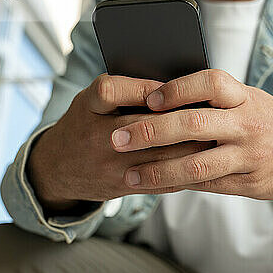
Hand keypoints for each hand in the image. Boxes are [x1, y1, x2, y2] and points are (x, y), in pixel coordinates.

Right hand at [27, 74, 214, 211]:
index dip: (143, 88)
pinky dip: (184, 171)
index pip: (112, 91)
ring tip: (215, 138)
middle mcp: (95, 135)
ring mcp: (107, 164)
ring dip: (191, 147)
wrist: (56, 167)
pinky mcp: (120, 185)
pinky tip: (202, 162)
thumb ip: (124, 92)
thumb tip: (176, 86)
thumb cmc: (86, 123)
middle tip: (211, 113)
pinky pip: (160, 180)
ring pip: (159, 155)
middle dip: (181, 120)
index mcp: (88, 106)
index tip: (170, 86)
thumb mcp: (92, 101)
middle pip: (144, 126)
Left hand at [111, 69, 272, 199]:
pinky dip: (178, 187)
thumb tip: (166, 103)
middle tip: (117, 138)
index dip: (176, 89)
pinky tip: (156, 187)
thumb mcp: (254, 101)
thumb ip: (219, 104)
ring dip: (156, 171)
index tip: (148, 98)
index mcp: (247, 98)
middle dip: (150, 132)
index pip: (208, 83)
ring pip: (196, 165)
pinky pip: (207, 186)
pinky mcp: (250, 184)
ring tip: (128, 176)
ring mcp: (249, 157)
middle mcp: (247, 125)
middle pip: (193, 125)